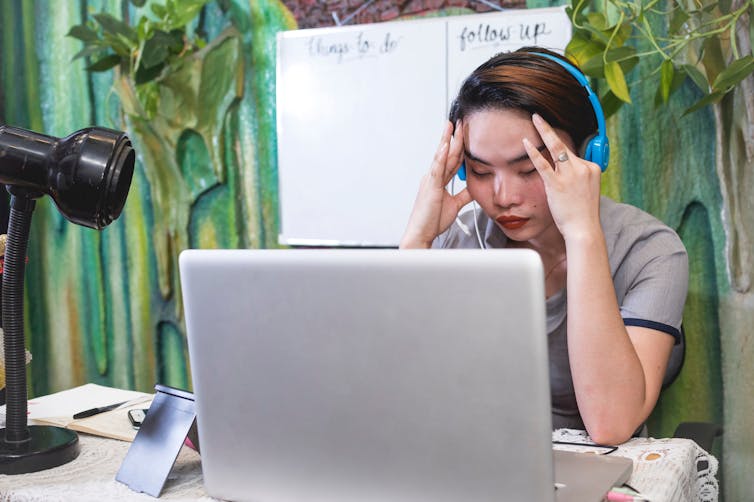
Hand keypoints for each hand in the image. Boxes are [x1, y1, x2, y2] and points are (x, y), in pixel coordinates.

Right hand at [400, 120, 471, 247]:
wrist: (421, 233)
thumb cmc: (432, 221)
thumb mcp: (455, 204)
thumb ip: (464, 194)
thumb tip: (475, 186)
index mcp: (438, 180)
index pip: (451, 159)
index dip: (458, 146)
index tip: (464, 133)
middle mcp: (433, 177)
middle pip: (446, 154)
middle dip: (454, 137)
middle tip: (459, 121)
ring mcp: (430, 180)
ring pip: (441, 157)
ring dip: (447, 140)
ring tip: (451, 126)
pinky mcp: (430, 187)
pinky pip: (436, 169)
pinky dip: (440, 157)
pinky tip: (444, 146)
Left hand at [523, 113, 601, 240]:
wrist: (583, 228)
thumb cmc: (582, 214)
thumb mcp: (586, 191)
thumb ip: (577, 178)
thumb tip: (566, 173)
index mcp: (592, 169)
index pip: (574, 155)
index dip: (560, 153)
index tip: (551, 139)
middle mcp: (582, 168)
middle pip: (564, 146)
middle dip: (550, 130)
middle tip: (538, 117)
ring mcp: (570, 175)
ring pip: (556, 148)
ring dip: (544, 132)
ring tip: (535, 120)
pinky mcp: (557, 184)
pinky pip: (544, 164)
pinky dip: (534, 152)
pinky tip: (526, 143)